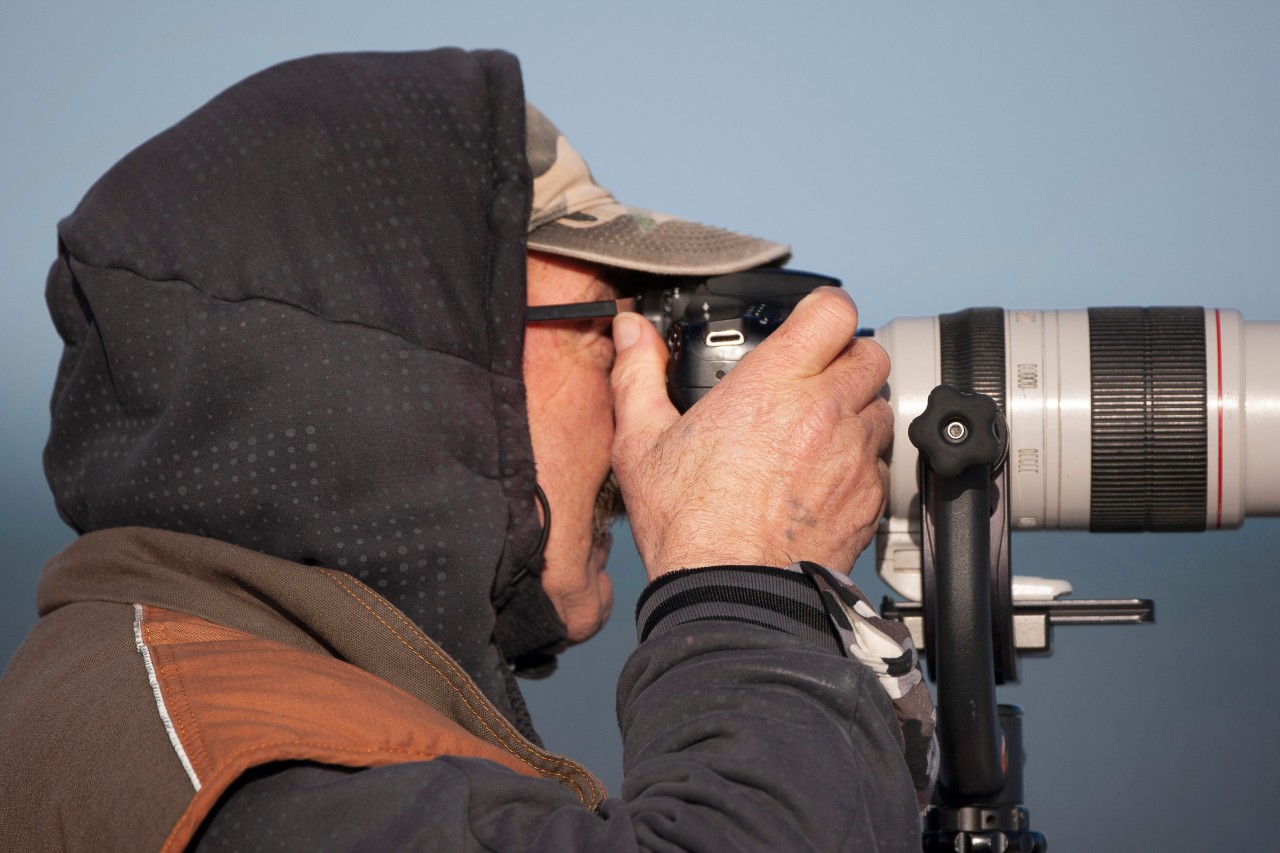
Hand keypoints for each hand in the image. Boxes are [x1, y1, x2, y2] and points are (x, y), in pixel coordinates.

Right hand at [610, 286, 891, 580]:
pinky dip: (861, 463)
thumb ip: (638, 375)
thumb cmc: (689, 527)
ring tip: (818, 435)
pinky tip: (823, 481)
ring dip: (856, 411)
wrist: (733, 596)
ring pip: (879, 407)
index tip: (809, 327)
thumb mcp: (642, 443)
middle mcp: (823, 411)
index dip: (824, 313)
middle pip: (868, 353)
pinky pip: (881, 463)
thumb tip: (632, 333)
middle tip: (813, 383)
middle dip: (845, 360)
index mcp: (771, 385)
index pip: (834, 311)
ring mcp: (853, 455)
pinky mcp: (870, 498)